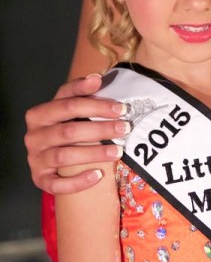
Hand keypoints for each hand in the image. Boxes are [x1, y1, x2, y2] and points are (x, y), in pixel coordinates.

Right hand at [24, 74, 129, 193]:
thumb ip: (80, 92)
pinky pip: (57, 184)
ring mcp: (35, 159)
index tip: (121, 108)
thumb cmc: (63, 126)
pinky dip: (78, 181)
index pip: (68, 105)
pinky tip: (98, 175)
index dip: (96, 105)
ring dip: (94, 153)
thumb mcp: (68, 107)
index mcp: (38, 114)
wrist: (48, 156)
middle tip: (125, 128)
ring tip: (118, 151)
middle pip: (68, 131)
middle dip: (100, 129)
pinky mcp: (40, 179)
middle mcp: (33, 137)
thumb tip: (96, 78)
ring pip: (64, 156)